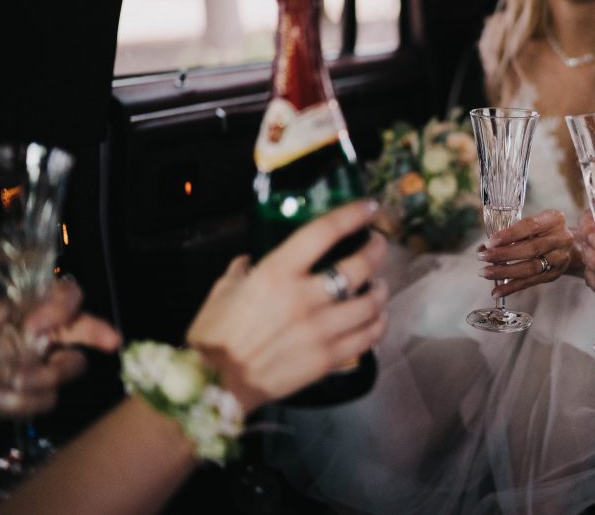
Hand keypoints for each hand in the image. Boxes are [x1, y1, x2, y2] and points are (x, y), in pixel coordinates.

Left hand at [0, 276, 120, 421]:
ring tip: (17, 382)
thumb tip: (2, 310)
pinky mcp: (22, 398)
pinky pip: (44, 400)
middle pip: (79, 325)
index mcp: (14, 306)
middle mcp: (30, 333)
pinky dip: (23, 402)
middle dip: (96, 332)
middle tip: (111, 342)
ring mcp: (30, 366)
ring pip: (69, 366)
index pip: (58, 294)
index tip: (41, 324)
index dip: (62, 305)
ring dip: (48, 375)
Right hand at [187, 200, 388, 414]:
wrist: (215, 387)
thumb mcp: (224, 290)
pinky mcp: (328, 358)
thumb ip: (244, 269)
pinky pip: (368, 337)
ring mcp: (320, 329)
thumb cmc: (214, 336)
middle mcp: (305, 297)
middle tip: (378, 245)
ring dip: (380, 289)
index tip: (369, 207)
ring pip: (371, 302)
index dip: (352, 215)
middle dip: (376, 250)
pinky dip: (378, 324)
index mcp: (277, 273)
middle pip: (360, 265)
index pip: (324, 232)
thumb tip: (253, 260)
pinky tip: (376, 318)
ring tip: (378, 285)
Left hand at [476, 210, 572, 297]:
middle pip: (531, 249)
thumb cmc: (544, 231)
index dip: (509, 235)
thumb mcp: (534, 223)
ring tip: (486, 273)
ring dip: (505, 272)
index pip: (530, 226)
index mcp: (554, 219)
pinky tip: (497, 291)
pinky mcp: (554, 274)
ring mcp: (559, 259)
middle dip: (504, 254)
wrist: (570, 246)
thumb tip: (483, 247)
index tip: (490, 242)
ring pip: (530, 268)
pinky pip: (531, 282)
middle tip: (483, 257)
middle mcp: (561, 239)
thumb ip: (511, 232)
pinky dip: (512, 287)